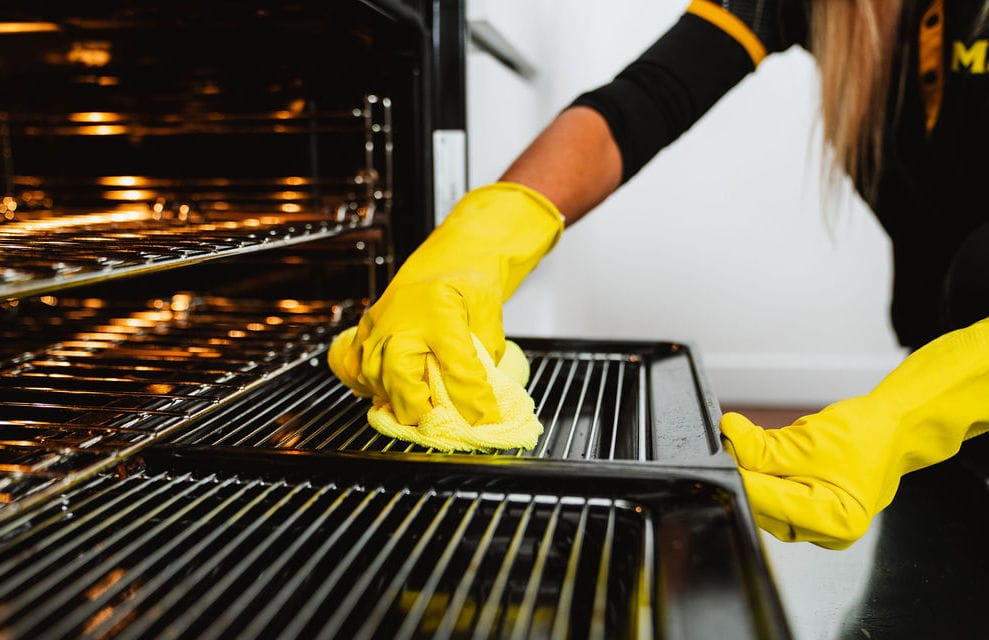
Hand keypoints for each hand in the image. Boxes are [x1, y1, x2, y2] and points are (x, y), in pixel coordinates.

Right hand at [328, 182, 563, 424]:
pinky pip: (355, 372)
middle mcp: (401, 323)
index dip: (474, 403)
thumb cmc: (468, 284)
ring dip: (399, 403)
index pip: (458, 371)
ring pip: (377, 382)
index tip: (486, 419)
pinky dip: (371, 388)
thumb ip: (486, 357)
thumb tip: (479, 397)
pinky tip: (392, 393)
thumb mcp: (490, 315)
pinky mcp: (363, 334)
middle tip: (445, 423)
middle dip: (423, 412)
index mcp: (440, 315)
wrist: (446, 259)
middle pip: (401, 382)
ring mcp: (377, 329)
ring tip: (424, 410)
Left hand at [721, 317, 988, 548]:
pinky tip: (762, 455)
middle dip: (745, 475)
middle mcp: (829, 533)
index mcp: (838, 520)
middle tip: (729, 444)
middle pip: (766, 509)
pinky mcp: (809, 514)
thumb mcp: (811, 439)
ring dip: (754, 475)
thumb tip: (730, 435)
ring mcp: (819, 527)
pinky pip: (775, 498)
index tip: (721, 456)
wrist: (893, 429)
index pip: (773, 504)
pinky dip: (765, 477)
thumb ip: (764, 446)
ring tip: (749, 444)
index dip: (742, 478)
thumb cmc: (868, 435)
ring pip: (766, 504)